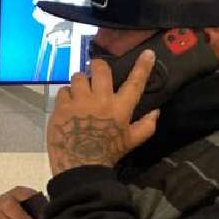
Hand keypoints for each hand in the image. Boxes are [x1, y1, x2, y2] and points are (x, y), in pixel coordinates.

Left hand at [47, 50, 159, 175]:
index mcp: (120, 107)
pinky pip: (64, 90)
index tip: (147, 52)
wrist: (80, 166)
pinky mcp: (62, 106)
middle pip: (101, 69)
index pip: (134, 82)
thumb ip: (146, 126)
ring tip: (81, 91)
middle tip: (97, 72)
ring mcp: (79, 101)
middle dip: (99, 66)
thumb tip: (156, 112)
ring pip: (79, 76)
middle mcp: (101, 99)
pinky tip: (69, 104)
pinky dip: (67, 95)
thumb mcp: (131, 142)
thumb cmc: (108, 154)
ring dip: (81, 81)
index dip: (142, 66)